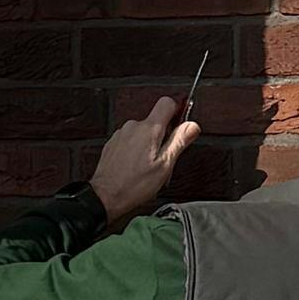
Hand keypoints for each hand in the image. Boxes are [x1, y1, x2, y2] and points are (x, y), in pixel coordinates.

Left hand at [89, 93, 196, 219]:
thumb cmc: (134, 185)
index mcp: (149, 129)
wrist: (105, 196)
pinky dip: (136, 149)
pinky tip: (136, 167)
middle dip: (163, 135)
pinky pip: (131, 139)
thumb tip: (193, 126)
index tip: (180, 126)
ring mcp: (121, 134)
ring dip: (149, 144)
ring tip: (148, 167)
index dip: (177, 111)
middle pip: (156, 120)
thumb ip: (179, 141)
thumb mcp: (165, 165)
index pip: (167, 102)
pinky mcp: (113, 143)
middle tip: (164, 158)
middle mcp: (133, 126)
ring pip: (143, 131)